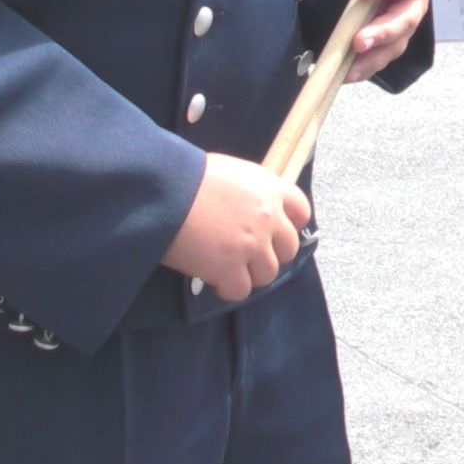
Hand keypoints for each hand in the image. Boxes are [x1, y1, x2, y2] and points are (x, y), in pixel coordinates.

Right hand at [164, 153, 311, 301]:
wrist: (163, 192)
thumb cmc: (186, 175)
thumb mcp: (228, 173)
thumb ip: (249, 193)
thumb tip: (249, 210)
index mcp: (270, 188)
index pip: (301, 211)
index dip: (289, 225)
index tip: (273, 233)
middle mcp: (268, 217)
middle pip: (288, 249)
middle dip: (269, 254)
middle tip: (244, 254)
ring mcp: (252, 245)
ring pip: (267, 274)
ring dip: (248, 274)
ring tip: (225, 266)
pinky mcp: (231, 268)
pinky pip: (241, 291)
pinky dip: (227, 288)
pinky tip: (211, 278)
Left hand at [339, 0, 429, 80]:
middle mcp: (414, 3)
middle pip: (405, 20)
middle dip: (382, 32)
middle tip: (358, 41)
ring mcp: (403, 26)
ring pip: (394, 46)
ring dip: (373, 59)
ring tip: (349, 68)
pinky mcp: (390, 42)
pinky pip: (381, 59)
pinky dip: (364, 69)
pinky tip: (345, 75)